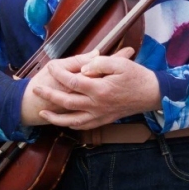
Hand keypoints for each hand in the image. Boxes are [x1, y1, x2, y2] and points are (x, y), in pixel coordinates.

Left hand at [21, 47, 162, 130]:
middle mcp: (97, 104)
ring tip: (42, 112)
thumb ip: (99, 64)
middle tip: (36, 89)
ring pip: (72, 120)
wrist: (152, 94)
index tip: (50, 66)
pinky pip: (84, 126)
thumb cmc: (136, 76)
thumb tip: (82, 68)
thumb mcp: (120, 63)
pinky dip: (71, 124)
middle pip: (66, 102)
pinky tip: (63, 121)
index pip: (72, 80)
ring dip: (55, 117)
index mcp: (100, 88)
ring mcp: (100, 115)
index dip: (58, 73)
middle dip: (49, 96)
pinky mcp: (104, 120)